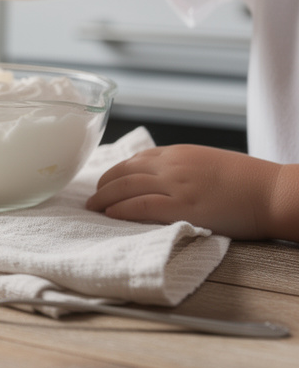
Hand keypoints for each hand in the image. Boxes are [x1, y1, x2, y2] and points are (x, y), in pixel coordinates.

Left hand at [87, 145, 280, 238]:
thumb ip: (184, 168)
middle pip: (124, 172)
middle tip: (92, 197)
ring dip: (104, 198)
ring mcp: (177, 186)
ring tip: (93, 208)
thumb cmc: (249, 181)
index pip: (136, 159)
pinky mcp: (183, 208)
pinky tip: (110, 214)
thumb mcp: (209, 163)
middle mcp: (173, 166)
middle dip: (103, 185)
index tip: (105, 182)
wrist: (274, 192)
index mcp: (179, 153)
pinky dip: (121, 210)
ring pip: (126, 188)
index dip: (116, 172)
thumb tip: (165, 179)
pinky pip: (141, 206)